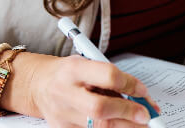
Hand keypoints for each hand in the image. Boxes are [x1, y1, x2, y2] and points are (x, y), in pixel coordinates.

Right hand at [21, 54, 158, 127]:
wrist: (39, 86)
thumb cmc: (68, 74)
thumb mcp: (87, 64)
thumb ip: (111, 79)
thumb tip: (142, 96)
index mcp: (73, 69)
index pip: (107, 76)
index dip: (130, 84)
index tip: (142, 91)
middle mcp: (65, 92)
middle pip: (100, 108)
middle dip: (127, 112)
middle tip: (146, 114)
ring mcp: (62, 115)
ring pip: (99, 127)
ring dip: (125, 125)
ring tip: (138, 122)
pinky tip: (120, 124)